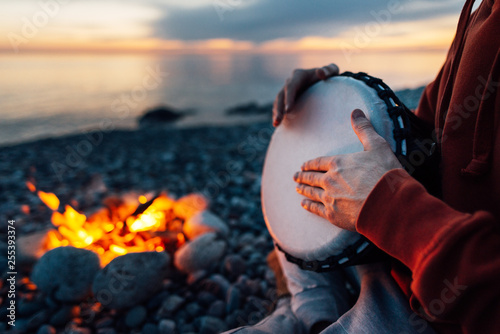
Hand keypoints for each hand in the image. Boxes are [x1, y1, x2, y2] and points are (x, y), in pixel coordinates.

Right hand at [272, 63, 338, 126]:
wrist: (324, 80)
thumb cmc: (329, 76)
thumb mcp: (332, 71)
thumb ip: (329, 70)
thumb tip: (320, 73)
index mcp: (299, 75)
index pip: (291, 87)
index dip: (288, 98)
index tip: (288, 110)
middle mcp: (290, 82)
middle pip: (281, 95)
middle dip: (279, 108)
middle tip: (278, 120)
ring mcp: (287, 90)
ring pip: (278, 101)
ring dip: (276, 112)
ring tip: (276, 124)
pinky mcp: (286, 98)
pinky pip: (279, 105)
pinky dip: (277, 113)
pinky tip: (277, 123)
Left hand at [293, 109, 402, 231]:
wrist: (389, 203)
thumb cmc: (385, 173)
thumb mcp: (377, 145)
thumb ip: (364, 129)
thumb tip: (355, 111)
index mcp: (338, 163)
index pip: (318, 163)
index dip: (309, 164)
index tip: (303, 165)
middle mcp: (329, 180)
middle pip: (311, 178)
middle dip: (302, 176)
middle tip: (295, 176)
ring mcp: (329, 198)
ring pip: (311, 193)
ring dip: (303, 189)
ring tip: (297, 188)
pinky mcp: (333, 215)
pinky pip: (316, 209)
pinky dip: (308, 206)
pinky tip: (304, 204)